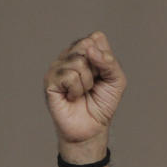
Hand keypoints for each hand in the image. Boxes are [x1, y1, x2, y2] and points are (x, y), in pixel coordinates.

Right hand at [44, 31, 126, 158]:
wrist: (93, 128)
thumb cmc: (103, 103)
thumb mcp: (116, 81)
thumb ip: (110, 62)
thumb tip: (91, 50)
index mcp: (85, 51)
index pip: (97, 38)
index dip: (105, 58)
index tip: (103, 75)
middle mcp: (69, 55)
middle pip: (86, 45)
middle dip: (97, 69)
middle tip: (93, 84)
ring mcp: (58, 66)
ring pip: (78, 61)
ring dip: (87, 82)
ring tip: (83, 92)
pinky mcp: (50, 80)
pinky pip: (69, 76)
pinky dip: (77, 90)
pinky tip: (72, 97)